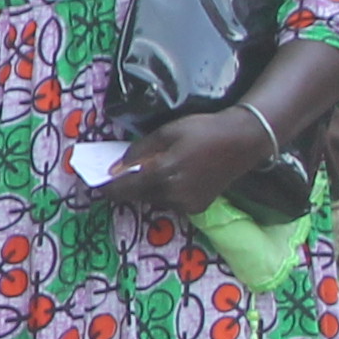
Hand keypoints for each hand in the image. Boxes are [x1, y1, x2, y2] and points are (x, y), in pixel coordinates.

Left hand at [96, 108, 276, 221]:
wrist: (244, 140)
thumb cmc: (203, 130)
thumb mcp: (166, 133)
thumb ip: (138, 152)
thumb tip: (114, 169)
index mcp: (163, 174)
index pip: (123, 189)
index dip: (106, 188)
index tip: (94, 184)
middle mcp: (173, 194)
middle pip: (136, 196)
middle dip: (126, 187)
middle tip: (119, 175)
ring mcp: (187, 204)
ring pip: (152, 200)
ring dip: (145, 190)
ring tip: (149, 171)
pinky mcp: (197, 208)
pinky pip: (169, 203)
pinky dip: (163, 193)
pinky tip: (170, 177)